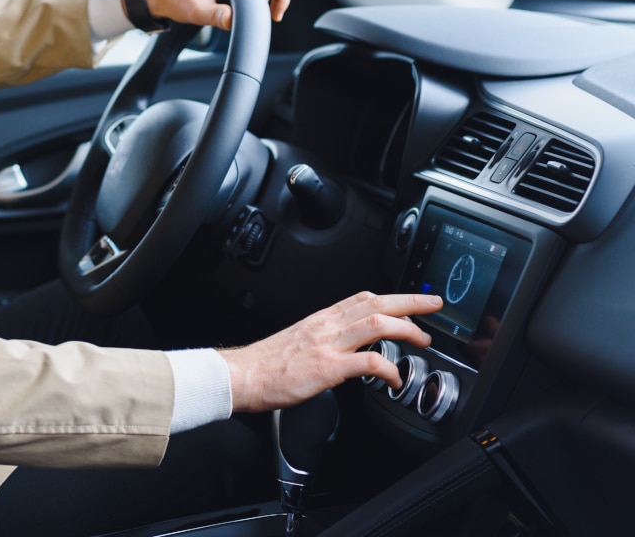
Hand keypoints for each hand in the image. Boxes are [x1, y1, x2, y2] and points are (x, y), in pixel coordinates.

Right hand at [219, 291, 442, 412]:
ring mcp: (328, 345)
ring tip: (423, 339)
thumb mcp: (297, 341)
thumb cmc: (264, 364)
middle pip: (376, 303)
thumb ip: (322, 341)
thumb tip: (343, 349)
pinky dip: (388, 369)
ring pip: (377, 324)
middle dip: (410, 302)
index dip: (391, 297)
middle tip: (433, 304)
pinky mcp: (328, 368)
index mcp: (320, 319)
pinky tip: (395, 379)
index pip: (362, 298)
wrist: (242, 375)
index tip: (411, 300)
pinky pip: (368, 363)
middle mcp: (327, 326)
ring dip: (407, 328)